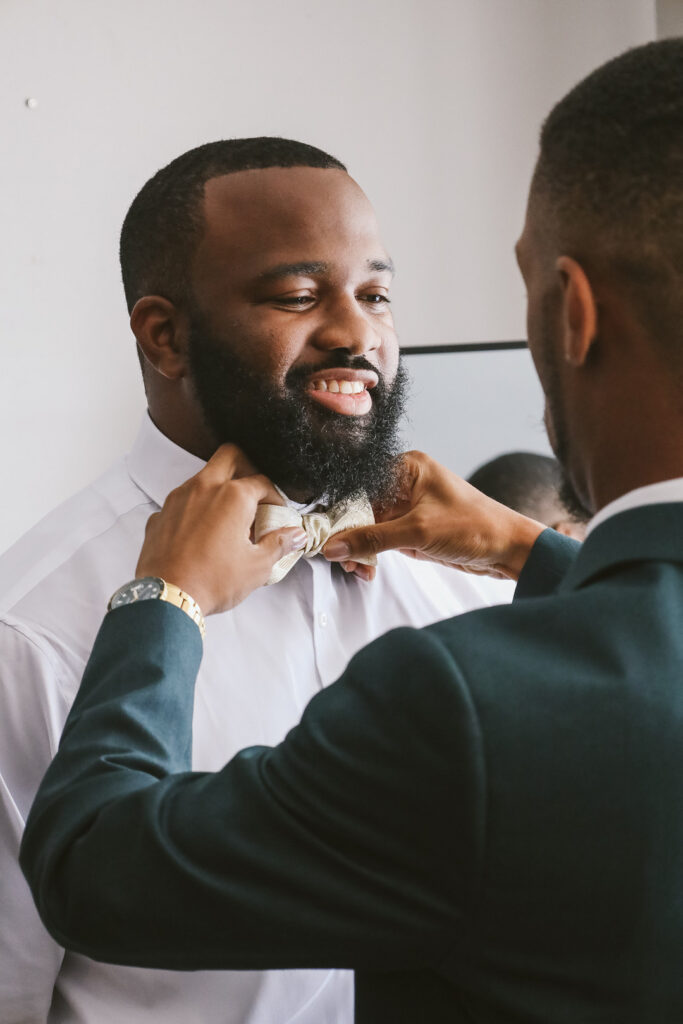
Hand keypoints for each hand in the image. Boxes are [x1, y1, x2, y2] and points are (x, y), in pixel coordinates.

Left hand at [136, 445, 306, 614]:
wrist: (167, 598)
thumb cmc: (213, 581)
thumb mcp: (257, 566)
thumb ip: (280, 544)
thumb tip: (296, 535)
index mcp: (233, 496)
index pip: (262, 482)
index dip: (275, 496)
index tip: (276, 513)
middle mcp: (204, 488)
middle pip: (230, 456)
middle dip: (246, 467)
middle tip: (253, 494)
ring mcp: (178, 498)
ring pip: (203, 476)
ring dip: (219, 488)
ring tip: (228, 519)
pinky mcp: (160, 514)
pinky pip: (181, 501)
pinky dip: (195, 509)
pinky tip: (201, 534)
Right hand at [323, 451, 544, 580]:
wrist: (509, 549)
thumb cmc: (475, 527)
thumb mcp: (418, 532)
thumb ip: (373, 539)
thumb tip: (333, 546)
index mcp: (406, 468)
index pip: (360, 488)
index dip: (341, 513)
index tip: (325, 536)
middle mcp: (405, 483)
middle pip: (361, 509)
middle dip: (349, 536)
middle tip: (340, 558)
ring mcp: (408, 508)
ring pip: (369, 527)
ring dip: (360, 549)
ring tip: (356, 568)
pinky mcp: (413, 529)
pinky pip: (382, 540)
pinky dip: (373, 555)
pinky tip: (366, 568)